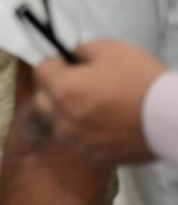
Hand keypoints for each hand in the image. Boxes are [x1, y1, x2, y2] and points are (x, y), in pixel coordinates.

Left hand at [34, 40, 166, 165]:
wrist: (173, 118)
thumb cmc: (142, 81)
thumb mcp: (108, 49)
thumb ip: (80, 51)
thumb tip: (71, 57)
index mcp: (63, 89)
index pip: (40, 70)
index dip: (55, 62)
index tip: (68, 62)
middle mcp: (64, 118)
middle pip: (43, 99)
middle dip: (54, 88)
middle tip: (77, 82)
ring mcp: (79, 140)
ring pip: (58, 123)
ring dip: (65, 112)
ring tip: (91, 103)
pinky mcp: (96, 155)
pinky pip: (77, 140)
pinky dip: (83, 130)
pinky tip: (102, 121)